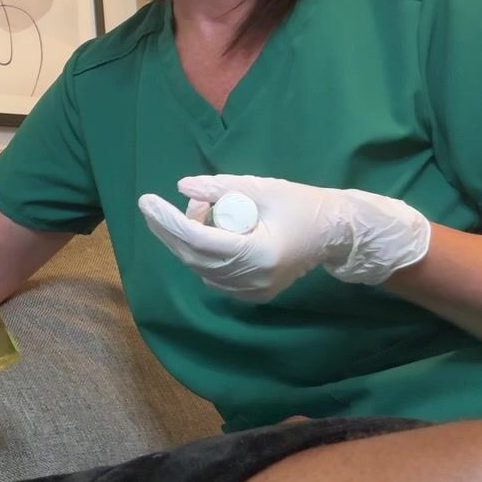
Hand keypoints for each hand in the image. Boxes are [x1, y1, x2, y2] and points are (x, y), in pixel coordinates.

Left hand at [138, 174, 430, 302]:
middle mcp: (253, 281)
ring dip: (187, 239)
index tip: (147, 201)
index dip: (169, 221)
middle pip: (194, 257)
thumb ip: (221, 187)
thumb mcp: (262, 188)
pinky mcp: (252, 295)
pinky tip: (208, 230)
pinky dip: (201, 253)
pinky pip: (213, 275)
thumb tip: (181, 186)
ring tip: (200, 211)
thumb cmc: (302, 205)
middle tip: (153, 205)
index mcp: (259, 254)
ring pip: (200, 267)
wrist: (334, 233)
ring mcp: (253, 293)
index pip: (200, 240)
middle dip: (169, 229)